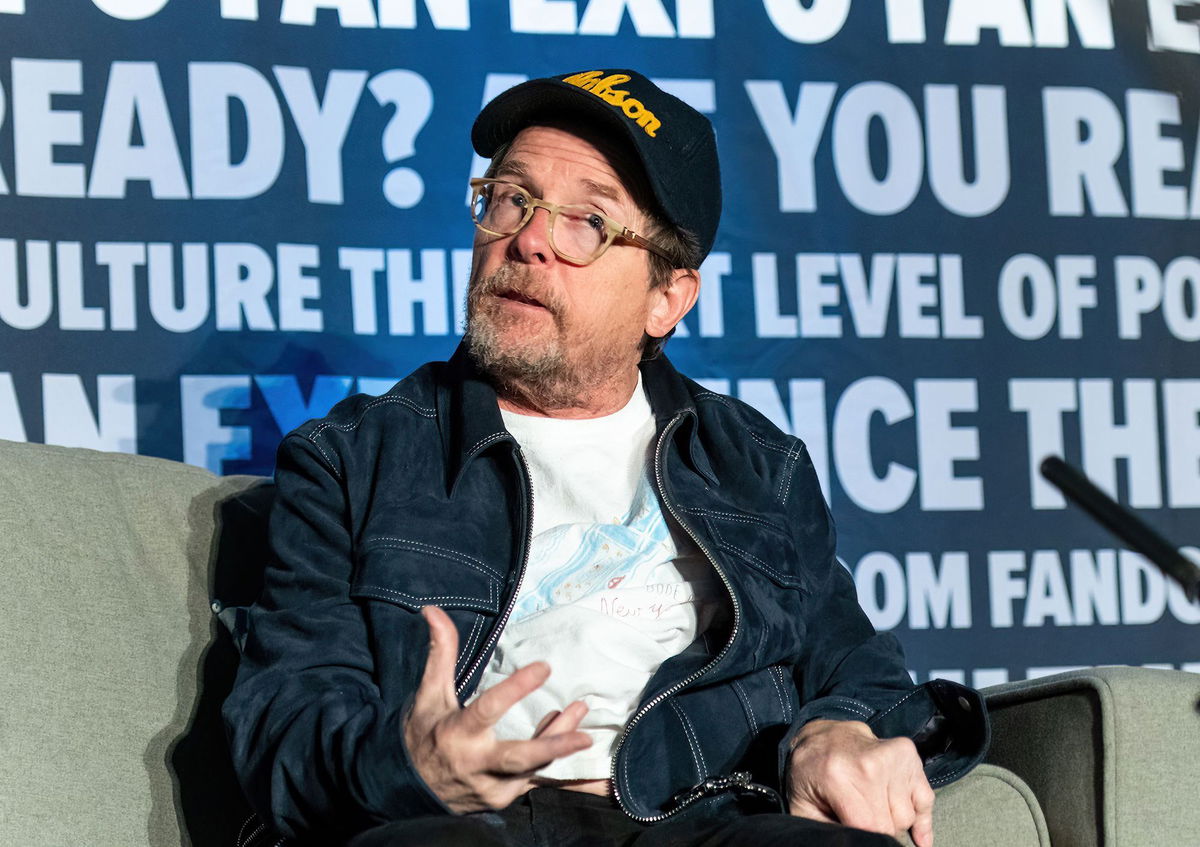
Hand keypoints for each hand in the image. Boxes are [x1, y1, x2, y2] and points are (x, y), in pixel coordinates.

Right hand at [403, 605, 591, 812]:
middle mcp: (475, 764)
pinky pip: (536, 781)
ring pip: (534, 768)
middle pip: (519, 757)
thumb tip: (432, 610)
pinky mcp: (503, 798)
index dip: (516, 689)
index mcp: (456, 734)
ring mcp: (491, 786)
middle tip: (583, 730)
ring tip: (583, 722)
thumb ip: (441, 653)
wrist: (409, 791)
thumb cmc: (423, 735)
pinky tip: (572, 741)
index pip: (489, 710)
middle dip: (553, 745)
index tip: (544, 667)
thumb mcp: (429, 694)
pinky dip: (556, 764)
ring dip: (561, 745)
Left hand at [786, 719, 934, 846]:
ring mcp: (890, 755)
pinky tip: (913, 827)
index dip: (867, 839)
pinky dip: (920, 816)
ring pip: (908, 815)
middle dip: (877, 829)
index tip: (858, 836)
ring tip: (871, 804)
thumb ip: (827, 832)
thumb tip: (855, 842)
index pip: (871, 827)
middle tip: (858, 816)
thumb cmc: (810, 776)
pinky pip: (926, 798)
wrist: (818, 735)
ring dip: (893, 818)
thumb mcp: (804, 807)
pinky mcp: (906, 751)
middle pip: (892, 824)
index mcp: (838, 777)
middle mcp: (868, 764)